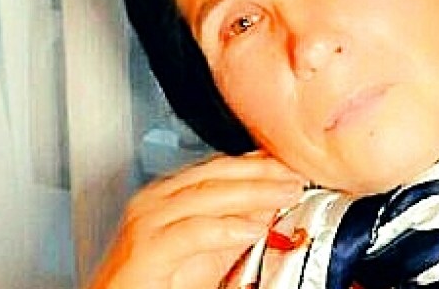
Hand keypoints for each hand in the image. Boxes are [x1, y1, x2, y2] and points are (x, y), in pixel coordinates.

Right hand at [86, 151, 305, 288]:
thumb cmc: (156, 283)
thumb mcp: (209, 250)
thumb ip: (236, 223)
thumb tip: (269, 202)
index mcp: (169, 193)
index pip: (219, 166)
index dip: (256, 162)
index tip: (287, 161)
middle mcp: (156, 199)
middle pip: (216, 173)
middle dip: (260, 172)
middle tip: (293, 174)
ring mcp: (147, 221)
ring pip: (208, 195)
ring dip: (253, 192)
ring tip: (284, 194)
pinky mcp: (145, 249)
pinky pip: (192, 232)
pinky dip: (226, 228)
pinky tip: (254, 228)